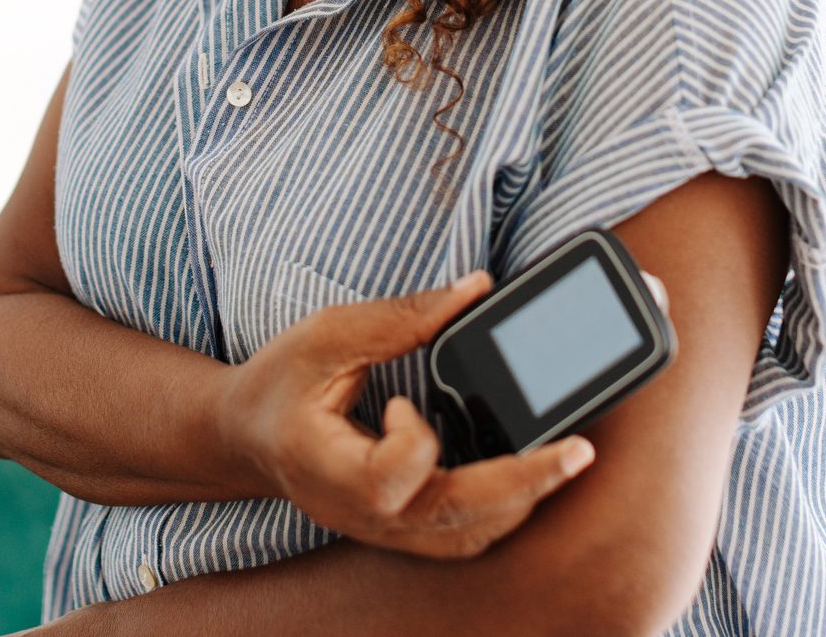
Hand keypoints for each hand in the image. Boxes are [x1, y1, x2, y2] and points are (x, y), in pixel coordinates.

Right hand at [214, 270, 597, 559]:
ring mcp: (383, 530)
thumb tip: (476, 290)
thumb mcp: (325, 334)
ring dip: (520, 499)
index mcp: (328, 470)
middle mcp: (360, 514)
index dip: (413, 441)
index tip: (404, 400)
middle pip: (454, 520)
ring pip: (467, 536)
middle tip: (580, 449)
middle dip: (525, 483)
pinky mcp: (402, 529)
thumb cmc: (279, 383)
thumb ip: (400, 317)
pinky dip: (502, 507)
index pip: (390, 482)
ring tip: (563, 455)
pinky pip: (463, 534)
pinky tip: (527, 468)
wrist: (245, 436)